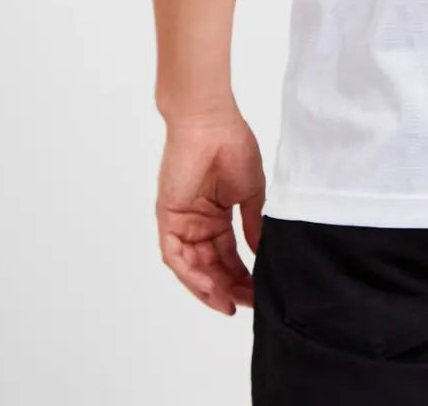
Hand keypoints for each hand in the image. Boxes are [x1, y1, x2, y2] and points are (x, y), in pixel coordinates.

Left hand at [156, 111, 264, 314]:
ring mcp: (181, 222)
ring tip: (229, 303)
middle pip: (210, 265)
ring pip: (192, 266)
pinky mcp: (167, 218)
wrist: (211, 123)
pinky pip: (176, 256)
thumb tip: (260, 254)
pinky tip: (210, 286)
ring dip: (210, 287)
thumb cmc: (233, 147)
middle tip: (247, 303)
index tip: (259, 291)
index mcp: (216, 215)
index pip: (228, 255)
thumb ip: (252, 225)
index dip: (242, 276)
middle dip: (228, 287)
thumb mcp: (251, 192)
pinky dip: (191, 274)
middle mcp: (197, 223)